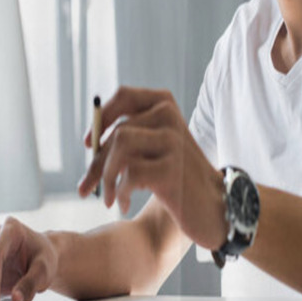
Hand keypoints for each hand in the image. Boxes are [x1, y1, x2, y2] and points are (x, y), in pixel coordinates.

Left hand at [80, 86, 226, 251]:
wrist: (215, 205)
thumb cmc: (178, 177)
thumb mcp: (157, 147)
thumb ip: (129, 137)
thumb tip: (89, 143)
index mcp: (165, 105)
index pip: (124, 95)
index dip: (101, 118)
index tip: (88, 144)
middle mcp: (170, 117)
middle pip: (116, 132)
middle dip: (96, 164)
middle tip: (86, 189)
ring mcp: (173, 142)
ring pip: (119, 147)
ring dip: (106, 178)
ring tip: (109, 198)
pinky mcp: (171, 169)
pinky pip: (129, 174)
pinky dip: (120, 193)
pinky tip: (124, 205)